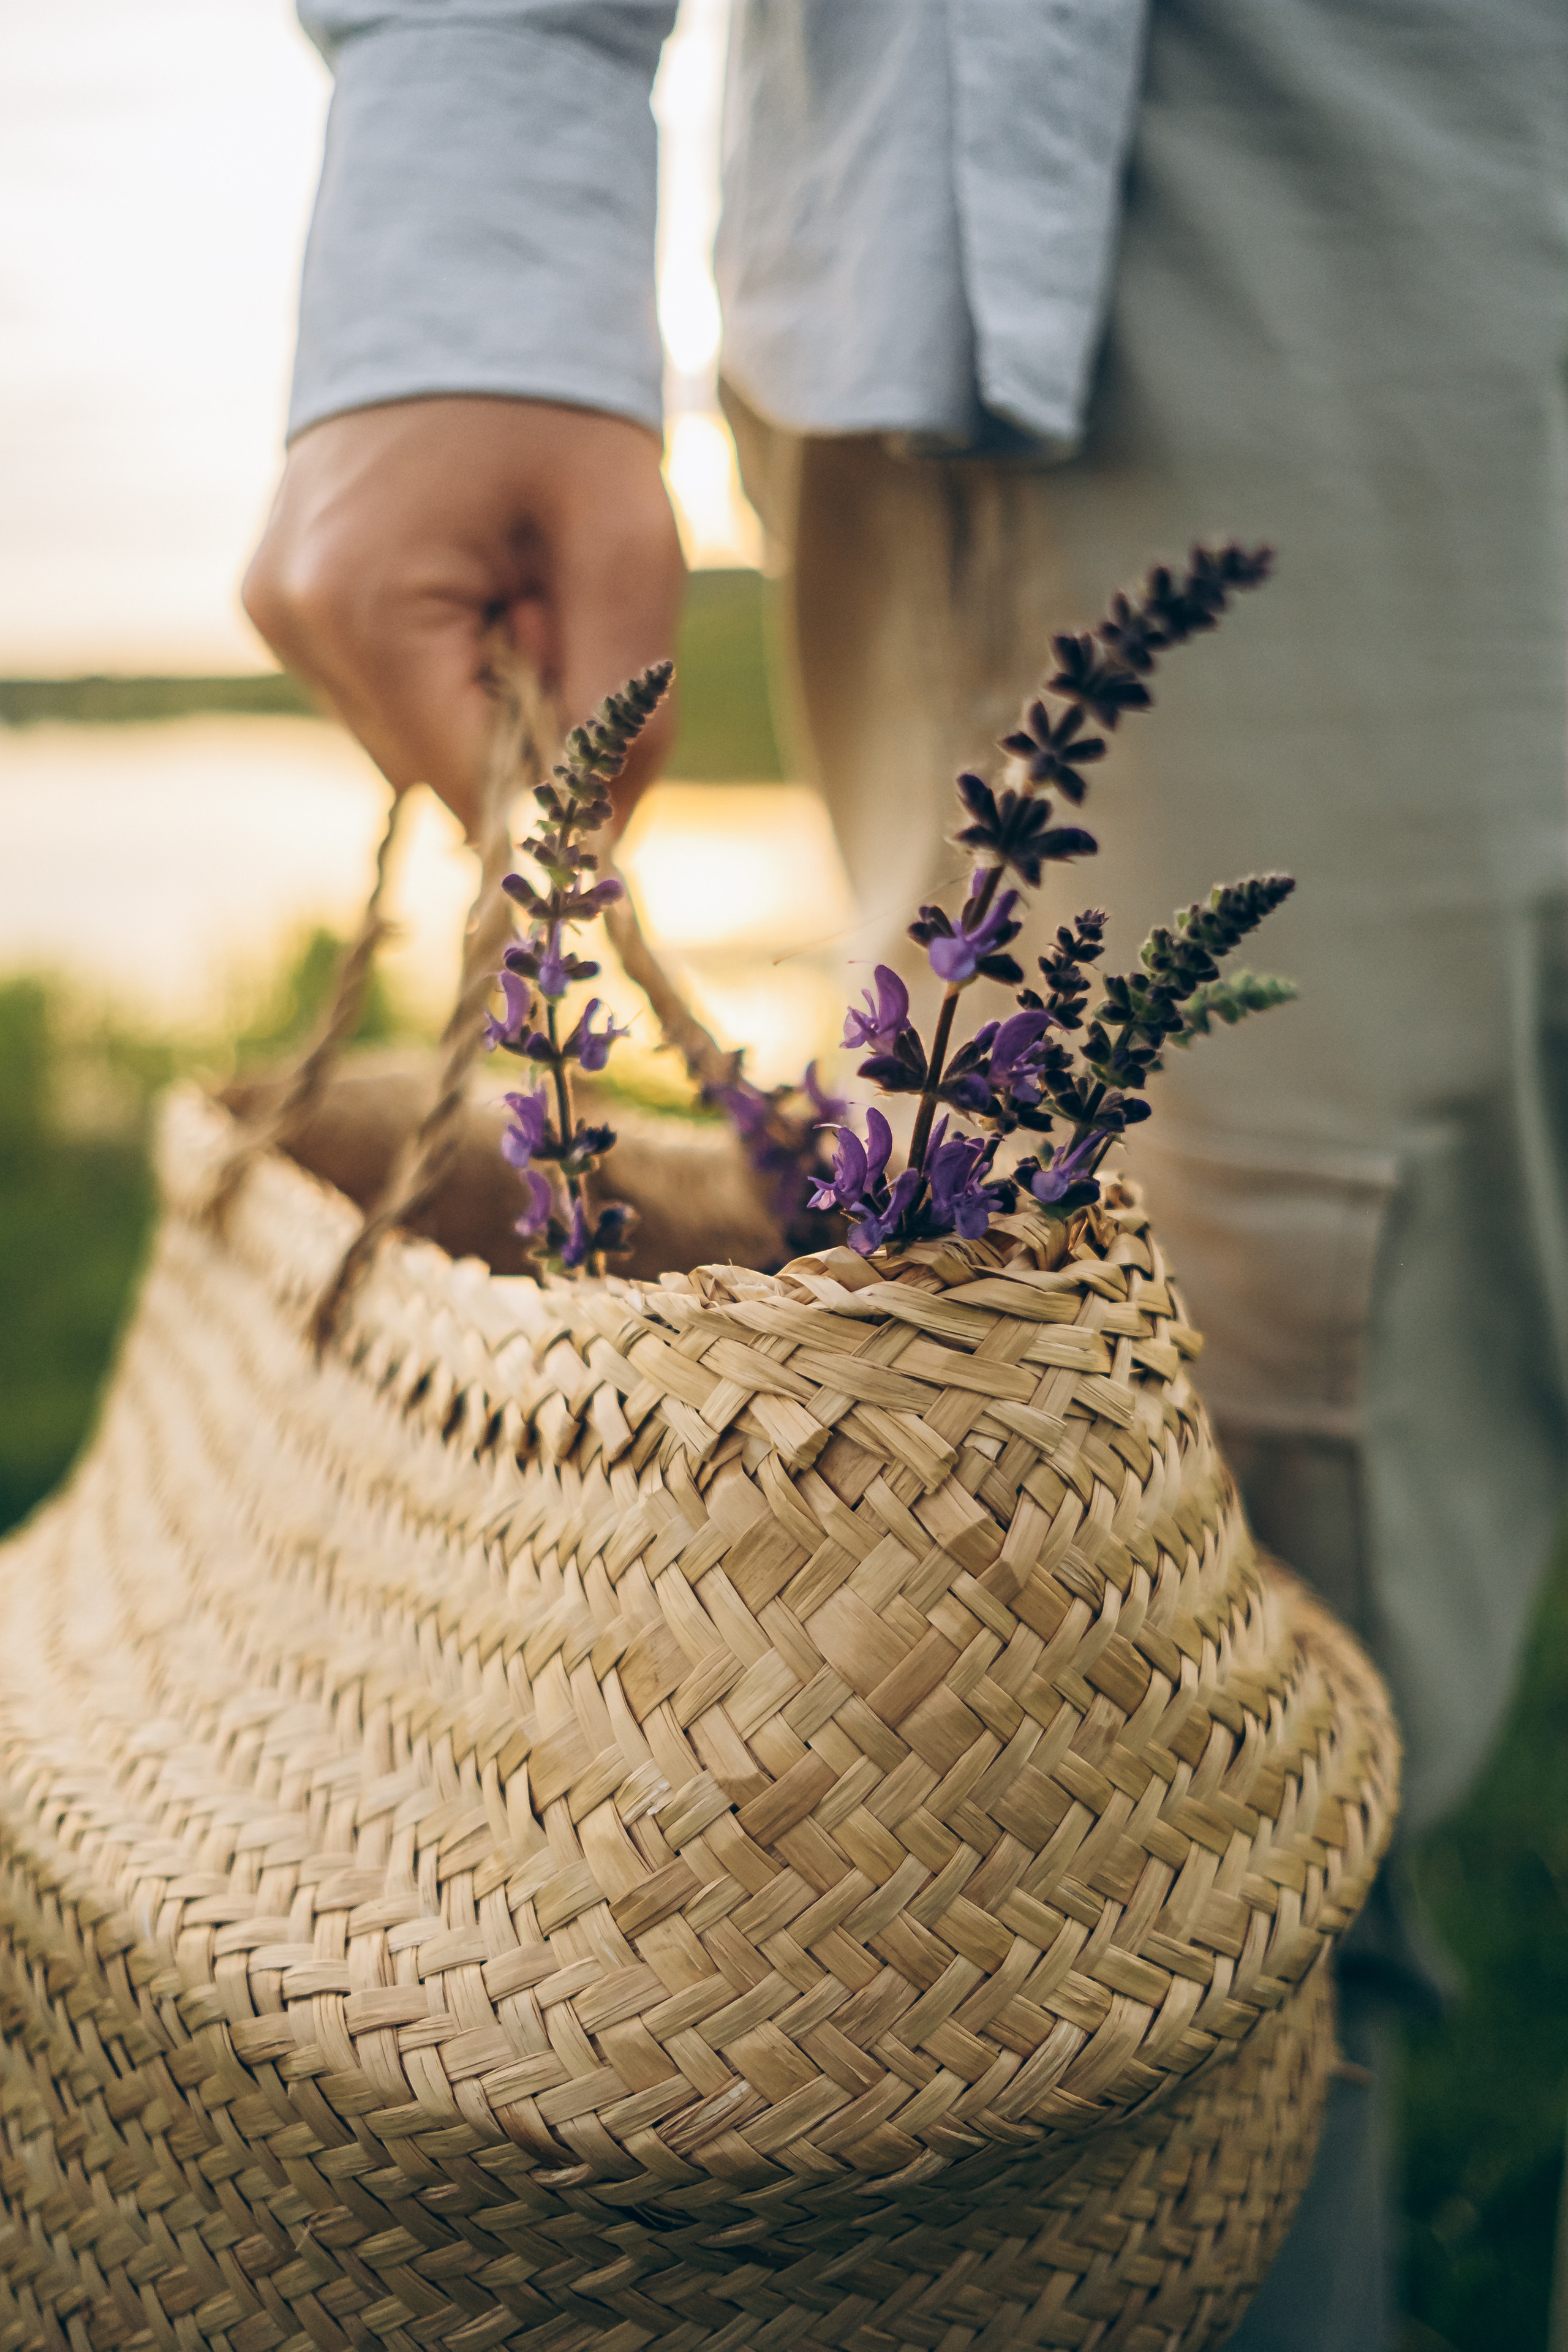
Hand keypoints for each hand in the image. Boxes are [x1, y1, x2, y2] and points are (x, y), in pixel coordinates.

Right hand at [243, 396, 685, 837]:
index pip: (473, 790)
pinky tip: (468, 580)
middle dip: (521, 725)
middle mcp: (294, 622)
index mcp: (361, 608)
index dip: (556, 776)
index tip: (594, 682)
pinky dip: (445, 668)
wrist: (461, 281)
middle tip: (554, 601)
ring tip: (511, 579)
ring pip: (412, 741)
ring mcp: (275, 612)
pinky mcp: (280, 603)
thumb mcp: (627, 540)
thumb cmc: (554, 404)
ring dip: (484, 697)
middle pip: (441, 773)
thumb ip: (627, 697)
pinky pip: (384, 693)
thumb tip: (608, 833)